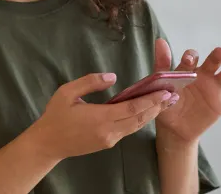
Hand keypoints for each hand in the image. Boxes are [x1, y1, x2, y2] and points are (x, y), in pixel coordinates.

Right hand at [30, 73, 175, 160]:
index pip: (132, 108)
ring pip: (136, 125)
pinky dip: (140, 119)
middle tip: (173, 94)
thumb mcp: (67, 93)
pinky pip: (128, 130)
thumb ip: (90, 82)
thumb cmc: (55, 116)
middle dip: (157, 106)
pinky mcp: (107, 143)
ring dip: (151, 114)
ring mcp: (109, 139)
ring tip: (166, 102)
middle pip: (139, 118)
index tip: (165, 91)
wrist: (47, 144)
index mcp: (100, 118)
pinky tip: (147, 111)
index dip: (150, 100)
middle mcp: (108, 131)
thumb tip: (112, 77)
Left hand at [154, 40, 220, 143]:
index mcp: (188, 70)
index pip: (191, 58)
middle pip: (212, 62)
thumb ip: (162, 64)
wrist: (176, 129)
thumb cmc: (167, 103)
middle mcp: (203, 75)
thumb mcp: (162, 85)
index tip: (189, 61)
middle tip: (220, 52)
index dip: (191, 58)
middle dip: (216, 57)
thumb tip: (160, 40)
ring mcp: (214, 87)